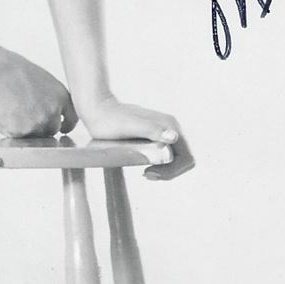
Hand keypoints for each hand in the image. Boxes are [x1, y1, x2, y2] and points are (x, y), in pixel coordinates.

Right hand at [0, 43, 76, 138]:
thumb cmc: (10, 70)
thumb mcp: (40, 79)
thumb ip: (48, 96)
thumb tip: (44, 106)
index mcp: (60, 95)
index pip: (72, 116)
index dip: (67, 125)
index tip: (63, 128)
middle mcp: (53, 111)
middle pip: (51, 129)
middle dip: (40, 127)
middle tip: (24, 118)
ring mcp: (38, 123)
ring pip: (33, 136)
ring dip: (23, 130)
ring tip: (9, 113)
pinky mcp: (22, 131)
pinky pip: (16, 137)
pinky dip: (7, 130)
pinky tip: (1, 117)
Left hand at [78, 97, 194, 179]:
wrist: (98, 108)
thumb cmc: (110, 119)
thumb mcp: (129, 126)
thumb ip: (152, 130)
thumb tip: (173, 138)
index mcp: (169, 126)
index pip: (186, 157)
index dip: (173, 171)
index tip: (149, 172)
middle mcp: (170, 127)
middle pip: (184, 159)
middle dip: (170, 172)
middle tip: (146, 174)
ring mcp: (163, 131)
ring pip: (176, 158)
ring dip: (165, 170)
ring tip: (146, 172)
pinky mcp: (156, 135)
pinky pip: (167, 154)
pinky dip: (160, 165)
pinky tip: (145, 166)